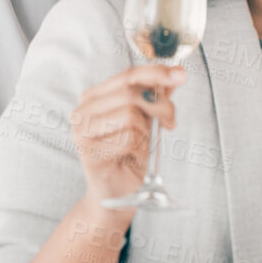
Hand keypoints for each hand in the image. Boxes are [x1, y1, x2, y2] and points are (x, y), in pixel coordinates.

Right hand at [69, 65, 184, 211]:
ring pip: (130, 115)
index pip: (129, 75)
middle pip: (132, 93)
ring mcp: (81, 131)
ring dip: (146, 132)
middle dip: (161, 106)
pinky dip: (139, 148)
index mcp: (94, 97)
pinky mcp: (87, 151)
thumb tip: (177, 71)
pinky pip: (128, 139)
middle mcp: (82, 110)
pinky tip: (132, 156)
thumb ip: (157, 94)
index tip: (181, 75)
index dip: (157, 73)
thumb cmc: (130, 153)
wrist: (117, 190)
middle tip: (170, 122)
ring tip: (141, 145)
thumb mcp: (147, 118)